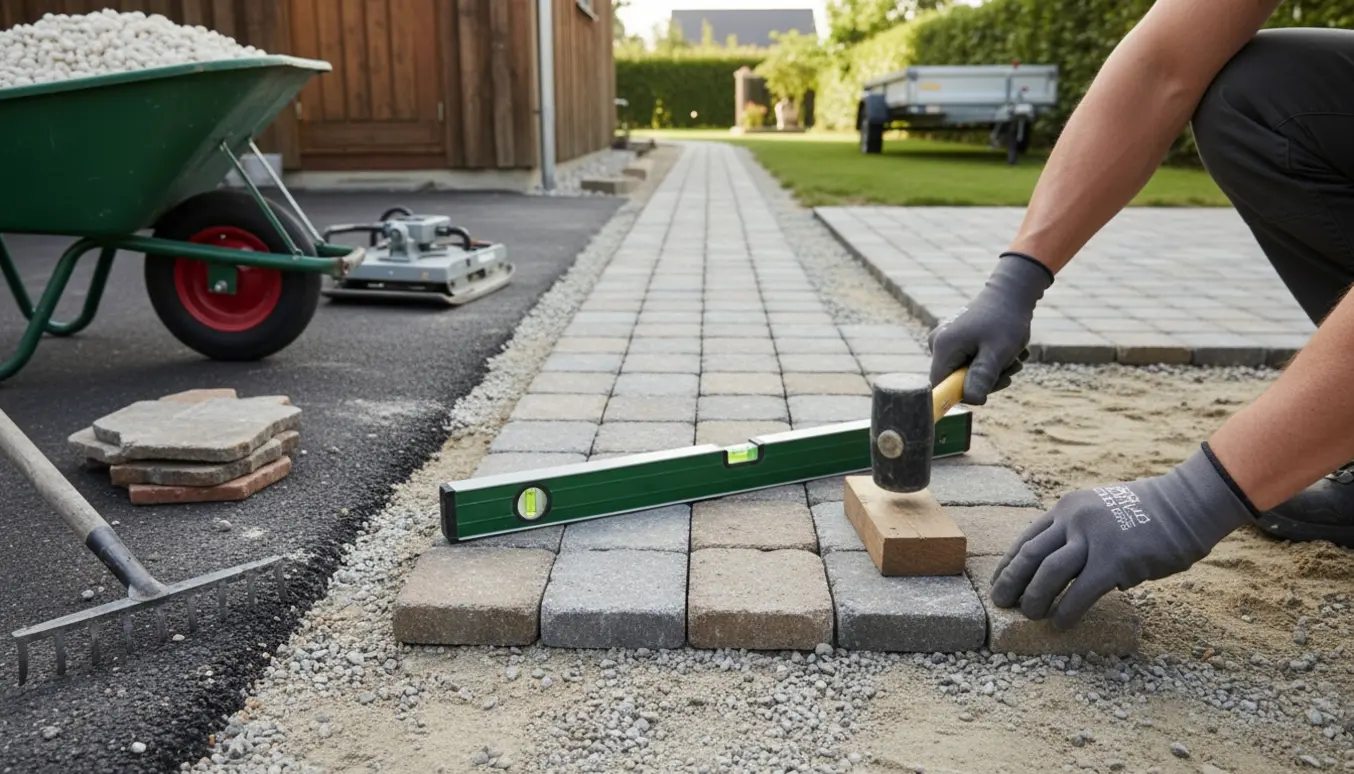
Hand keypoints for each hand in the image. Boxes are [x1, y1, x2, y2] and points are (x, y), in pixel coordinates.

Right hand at [928, 252, 1053, 403]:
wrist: (1012, 292)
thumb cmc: (1006, 320)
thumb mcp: (998, 352)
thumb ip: (982, 377)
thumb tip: (971, 401)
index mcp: (943, 347)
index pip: (940, 387)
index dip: (962, 395)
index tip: (987, 389)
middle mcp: (938, 344)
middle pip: (956, 381)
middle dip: (986, 380)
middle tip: (1011, 368)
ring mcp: (946, 342)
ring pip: (967, 373)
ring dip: (993, 371)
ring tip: (1013, 356)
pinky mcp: (956, 341)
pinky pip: (970, 363)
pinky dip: (991, 361)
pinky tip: (1006, 350)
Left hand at [990, 446, 1256, 628]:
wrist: (1185, 506)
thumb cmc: (1146, 515)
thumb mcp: (1099, 512)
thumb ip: (1077, 534)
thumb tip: (1060, 570)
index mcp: (1067, 508)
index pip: (1026, 539)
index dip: (1008, 564)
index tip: (998, 583)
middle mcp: (1073, 520)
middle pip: (1029, 556)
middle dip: (1010, 582)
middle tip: (1001, 603)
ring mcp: (1093, 539)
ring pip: (1048, 573)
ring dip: (1034, 599)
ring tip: (1030, 615)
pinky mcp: (1114, 560)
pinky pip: (1080, 592)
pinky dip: (1066, 611)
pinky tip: (1061, 624)